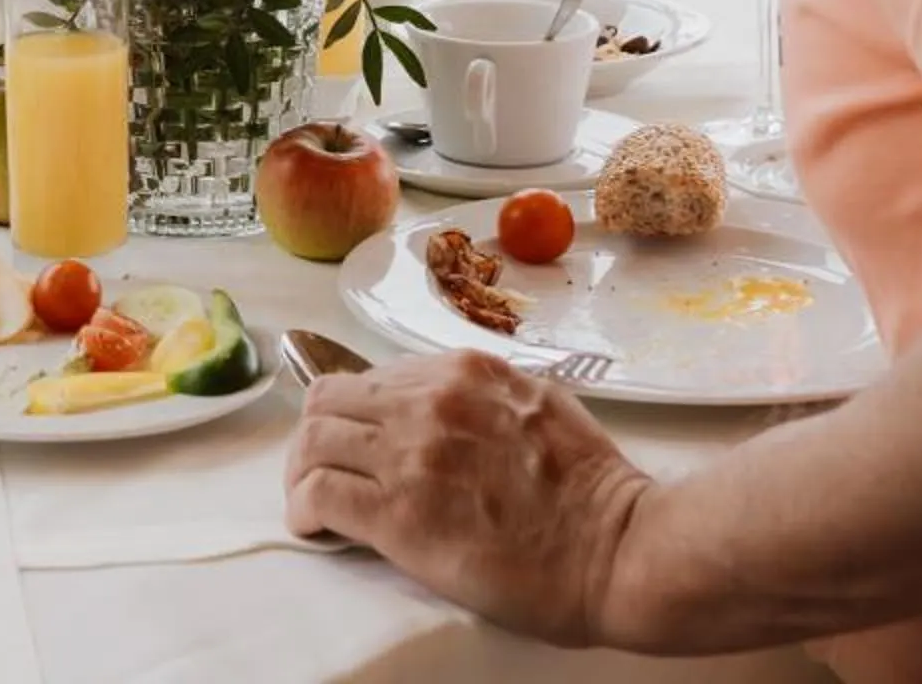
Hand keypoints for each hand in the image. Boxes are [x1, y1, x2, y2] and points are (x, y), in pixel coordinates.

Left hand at [284, 351, 652, 648]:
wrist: (619, 549)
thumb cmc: (595, 491)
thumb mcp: (541, 405)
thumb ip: (486, 399)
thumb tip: (449, 410)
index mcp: (465, 372)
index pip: (376, 376)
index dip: (357, 413)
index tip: (357, 442)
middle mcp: (430, 401)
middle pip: (330, 398)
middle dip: (317, 435)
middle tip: (320, 470)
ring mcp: (411, 453)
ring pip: (313, 440)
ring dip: (302, 471)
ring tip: (310, 502)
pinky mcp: (398, 513)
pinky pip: (318, 495)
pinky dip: (303, 510)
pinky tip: (312, 528)